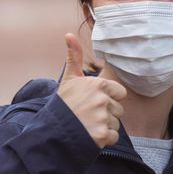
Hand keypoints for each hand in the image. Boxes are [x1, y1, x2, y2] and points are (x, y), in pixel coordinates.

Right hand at [58, 33, 126, 147]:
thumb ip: (74, 57)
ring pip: (116, 123)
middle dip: (107, 113)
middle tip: (89, 115)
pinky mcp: (102, 134)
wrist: (52, 130)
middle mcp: (102, 99)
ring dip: (105, 126)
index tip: (95, 101)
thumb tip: (69, 34)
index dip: (109, 98)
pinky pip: (113, 137)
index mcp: (98, 84)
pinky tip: (91, 135)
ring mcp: (102, 117)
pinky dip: (104, 139)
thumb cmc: (63, 103)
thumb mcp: (69, 79)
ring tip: (88, 125)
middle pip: (119, 109)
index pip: (120, 92)